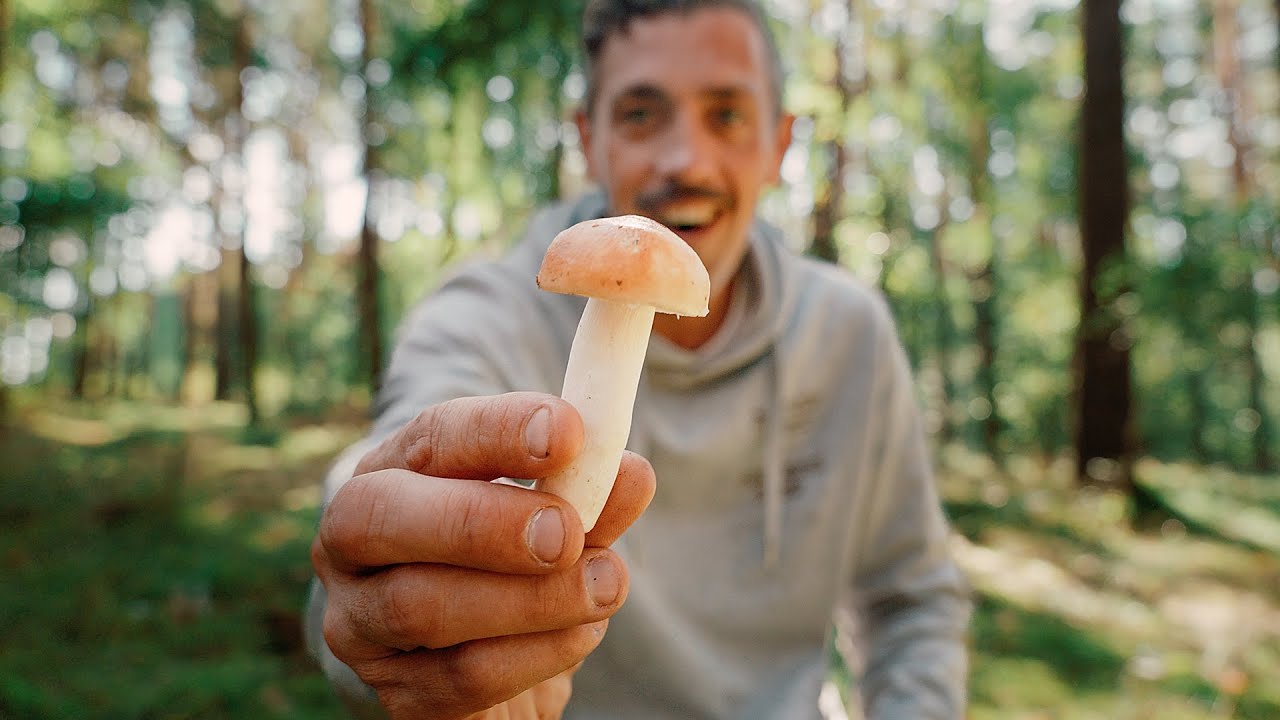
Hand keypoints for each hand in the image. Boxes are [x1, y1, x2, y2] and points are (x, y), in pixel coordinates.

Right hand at [311, 392, 655, 719]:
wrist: (487, 657)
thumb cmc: (518, 560)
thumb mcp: (556, 514)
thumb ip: (589, 495)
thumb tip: (630, 473)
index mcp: (393, 471)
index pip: (429, 437)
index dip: (497, 430)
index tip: (569, 431)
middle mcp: (353, 543)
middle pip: (381, 518)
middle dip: (483, 521)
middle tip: (566, 533)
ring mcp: (361, 623)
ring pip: (420, 607)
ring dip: (530, 597)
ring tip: (605, 586)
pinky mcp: (396, 694)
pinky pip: (461, 677)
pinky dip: (536, 653)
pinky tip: (582, 632)